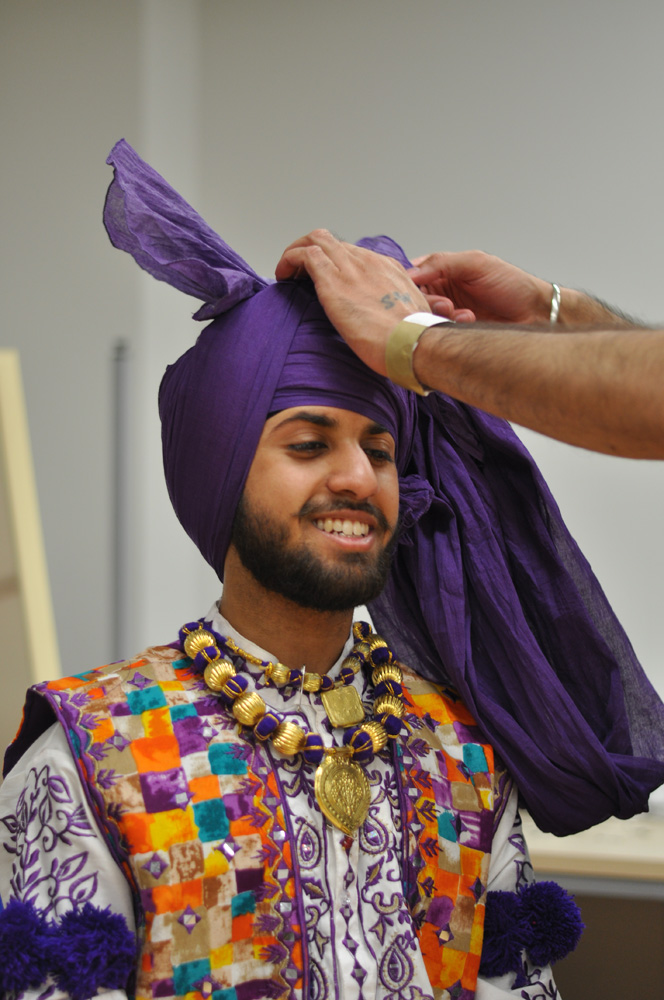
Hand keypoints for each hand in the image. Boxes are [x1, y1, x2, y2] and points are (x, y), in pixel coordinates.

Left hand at [276, 230, 462, 375]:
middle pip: (334, 242)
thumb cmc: (414, 339)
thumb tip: (396, 324)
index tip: (327, 279)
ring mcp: (350, 268)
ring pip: (316, 240)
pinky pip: (304, 256)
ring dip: (297, 253)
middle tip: (301, 273)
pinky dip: (289, 261)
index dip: (336, 263)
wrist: (412, 341)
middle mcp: (368, 262)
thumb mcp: (414, 317)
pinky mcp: (332, 281)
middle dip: (313, 252)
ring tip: (288, 273)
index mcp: (389, 270)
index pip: (356, 255)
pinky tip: (283, 276)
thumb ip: (402, 312)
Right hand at [409, 250, 552, 324]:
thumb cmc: (513, 284)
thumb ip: (442, 262)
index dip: (408, 282)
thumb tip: (411, 271)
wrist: (535, 313)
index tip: (413, 289)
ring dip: (440, 316)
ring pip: (425, 317)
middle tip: (445, 304)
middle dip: (426, 302)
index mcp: (445, 271)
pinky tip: (469, 321)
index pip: (413, 275)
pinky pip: (439, 332)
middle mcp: (443, 291)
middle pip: (415, 299)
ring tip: (460, 313)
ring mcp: (448, 313)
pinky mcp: (455, 332)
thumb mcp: (477, 263)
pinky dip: (450, 327)